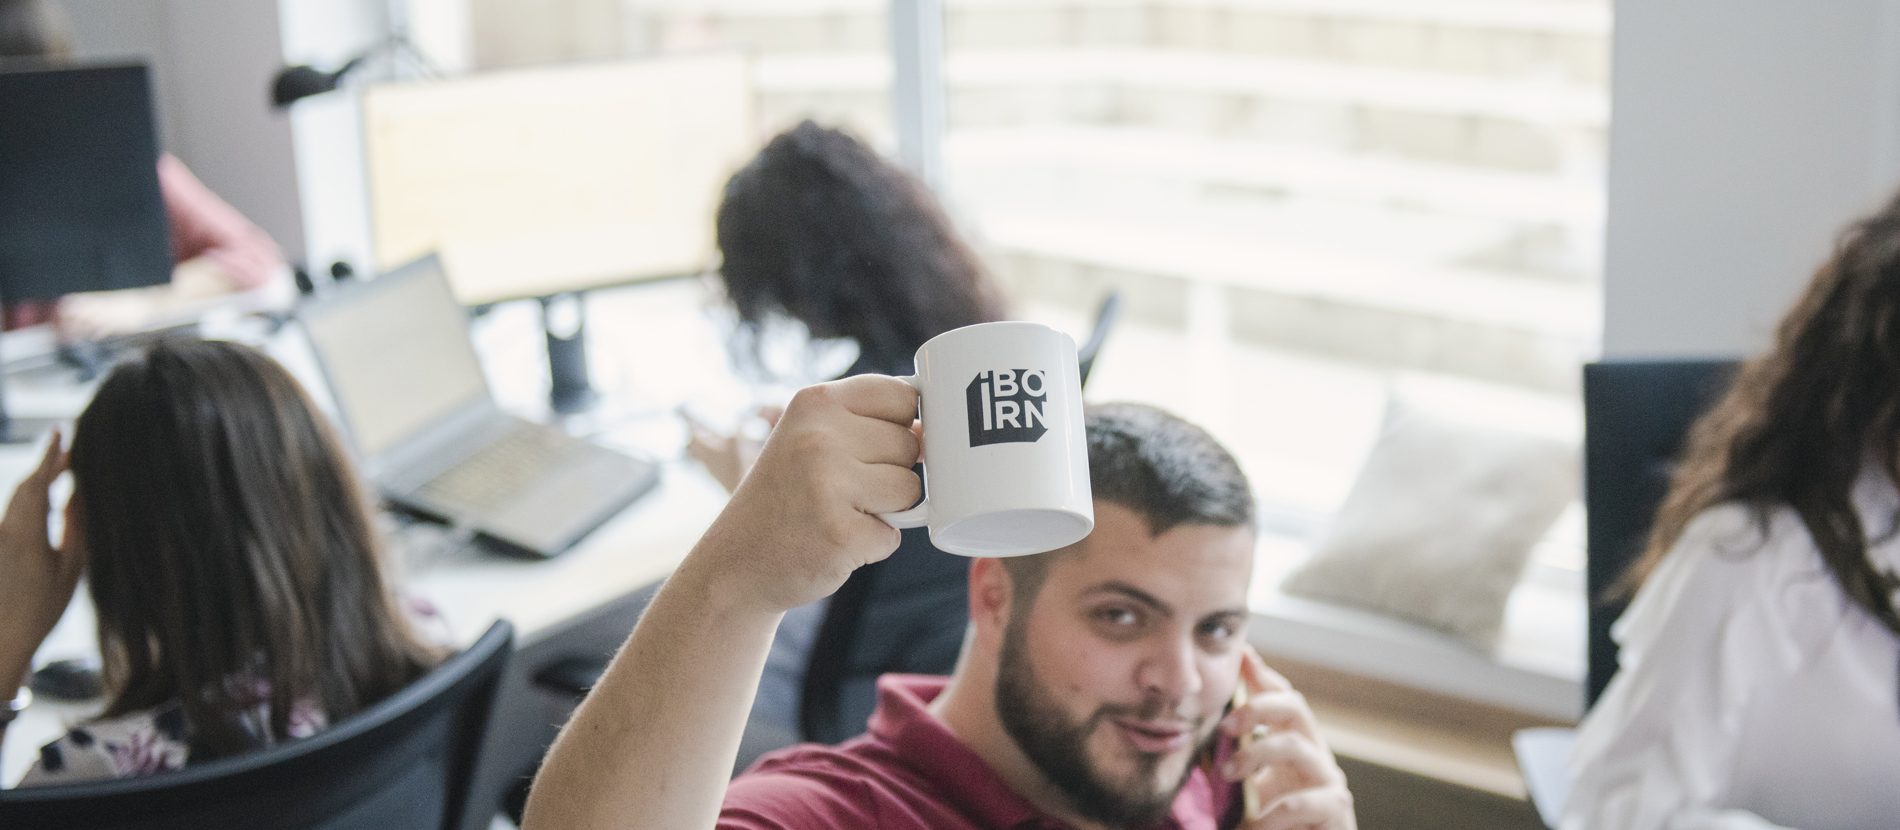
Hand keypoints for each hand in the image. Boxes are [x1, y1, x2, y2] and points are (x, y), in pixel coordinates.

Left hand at [0, 434, 79, 689]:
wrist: (1, 639)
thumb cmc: (41, 609)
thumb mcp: (70, 569)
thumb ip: (75, 527)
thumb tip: (79, 493)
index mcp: (25, 535)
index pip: (36, 483)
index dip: (49, 456)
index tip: (59, 431)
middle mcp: (3, 531)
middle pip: (23, 487)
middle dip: (46, 466)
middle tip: (71, 450)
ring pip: (16, 501)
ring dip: (38, 484)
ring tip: (63, 472)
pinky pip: (12, 516)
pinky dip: (30, 503)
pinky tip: (47, 502)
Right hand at [682, 376, 919, 613]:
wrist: (736, 564)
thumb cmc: (787, 496)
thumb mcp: (811, 437)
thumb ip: (866, 423)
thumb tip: (931, 430)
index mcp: (815, 402)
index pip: (904, 395)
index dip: (901, 425)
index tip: (871, 446)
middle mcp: (819, 437)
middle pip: (911, 445)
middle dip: (889, 472)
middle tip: (839, 489)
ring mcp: (828, 485)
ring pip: (910, 489)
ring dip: (886, 510)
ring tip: (839, 512)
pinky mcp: (841, 534)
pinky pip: (894, 535)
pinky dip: (872, 544)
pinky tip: (834, 540)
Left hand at [1220, 647, 1355, 829]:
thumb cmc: (1271, 822)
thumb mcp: (1245, 787)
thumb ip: (1228, 760)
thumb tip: (1195, 736)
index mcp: (1293, 742)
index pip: (1281, 698)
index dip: (1262, 675)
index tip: (1241, 655)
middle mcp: (1315, 753)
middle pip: (1295, 707)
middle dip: (1259, 706)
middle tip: (1225, 724)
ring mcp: (1328, 779)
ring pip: (1296, 747)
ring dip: (1256, 755)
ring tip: (1226, 774)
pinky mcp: (1335, 808)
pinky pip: (1298, 803)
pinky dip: (1267, 815)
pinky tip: (1249, 827)